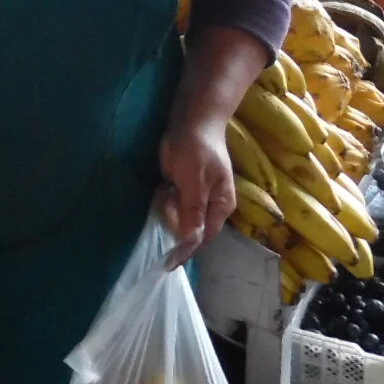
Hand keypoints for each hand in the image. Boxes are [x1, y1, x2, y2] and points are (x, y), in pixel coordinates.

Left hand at [158, 113, 233, 266]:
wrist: (192, 120)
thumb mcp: (194, 180)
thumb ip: (193, 210)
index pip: (204, 237)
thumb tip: (192, 241)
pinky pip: (174, 206)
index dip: (186, 250)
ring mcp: (197, 198)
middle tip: (164, 218)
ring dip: (169, 216)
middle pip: (192, 230)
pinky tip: (162, 195)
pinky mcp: (185, 189)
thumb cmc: (197, 148)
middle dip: (176, 230)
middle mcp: (211, 206)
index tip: (167, 264)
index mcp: (221, 206)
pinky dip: (166, 206)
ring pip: (181, 219)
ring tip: (165, 199)